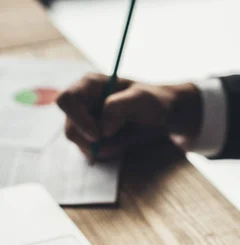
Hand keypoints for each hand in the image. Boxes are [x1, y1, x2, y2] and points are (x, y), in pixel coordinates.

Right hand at [57, 73, 201, 160]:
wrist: (161, 116)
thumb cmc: (152, 102)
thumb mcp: (141, 99)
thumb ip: (119, 107)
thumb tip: (102, 129)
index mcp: (89, 85)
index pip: (66, 101)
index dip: (77, 120)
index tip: (98, 136)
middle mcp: (82, 103)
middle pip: (71, 129)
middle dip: (93, 142)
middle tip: (117, 143)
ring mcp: (85, 122)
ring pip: (80, 144)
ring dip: (103, 149)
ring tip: (125, 140)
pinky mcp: (91, 138)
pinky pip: (90, 153)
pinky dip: (106, 153)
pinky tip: (122, 144)